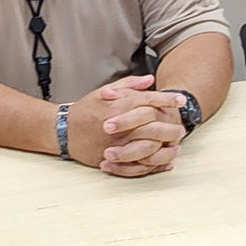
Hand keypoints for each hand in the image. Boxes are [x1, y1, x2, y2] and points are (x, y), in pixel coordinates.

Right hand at [66, 74, 186, 176]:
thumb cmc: (85, 110)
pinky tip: (165, 162)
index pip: (149, 101)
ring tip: (177, 146)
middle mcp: (120, 125)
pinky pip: (139, 165)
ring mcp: (117, 144)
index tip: (181, 101)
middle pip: (154, 126)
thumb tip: (150, 80)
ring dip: (166, 148)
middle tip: (182, 128)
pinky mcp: (114, 160)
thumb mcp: (104, 91)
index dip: (168, 100)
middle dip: (171, 127)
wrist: (63, 130)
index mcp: (118, 105)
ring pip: (149, 148)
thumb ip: (129, 85)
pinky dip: (155, 165)